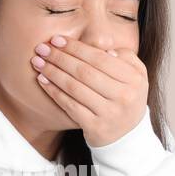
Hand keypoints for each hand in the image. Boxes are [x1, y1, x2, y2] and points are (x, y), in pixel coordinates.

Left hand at [31, 35, 148, 146]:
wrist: (128, 135)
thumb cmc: (126, 97)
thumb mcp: (136, 76)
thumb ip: (125, 57)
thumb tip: (105, 49)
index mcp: (134, 79)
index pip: (99, 58)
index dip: (76, 47)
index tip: (57, 39)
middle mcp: (123, 96)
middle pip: (84, 71)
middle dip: (60, 57)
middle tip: (41, 48)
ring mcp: (109, 113)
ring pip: (75, 88)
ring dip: (53, 72)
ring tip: (38, 62)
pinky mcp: (95, 127)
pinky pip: (70, 105)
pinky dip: (54, 91)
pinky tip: (43, 81)